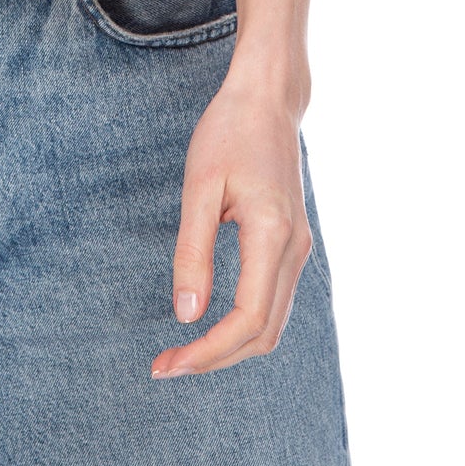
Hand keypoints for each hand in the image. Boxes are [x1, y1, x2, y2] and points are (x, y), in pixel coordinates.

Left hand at [152, 77, 312, 376]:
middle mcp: (295, 248)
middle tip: (165, 366)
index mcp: (273, 234)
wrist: (267, 100)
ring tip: (183, 351)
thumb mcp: (200, 187)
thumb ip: (194, 250)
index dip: (208, 352)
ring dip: (230, 346)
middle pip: (264, 333)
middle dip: (216, 358)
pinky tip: (210, 323)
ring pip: (273, 323)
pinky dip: (244, 325)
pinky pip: (274, 301)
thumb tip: (187, 315)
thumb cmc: (228, 133)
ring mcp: (299, 247)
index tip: (166, 364)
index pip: (248, 320)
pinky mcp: (292, 243)